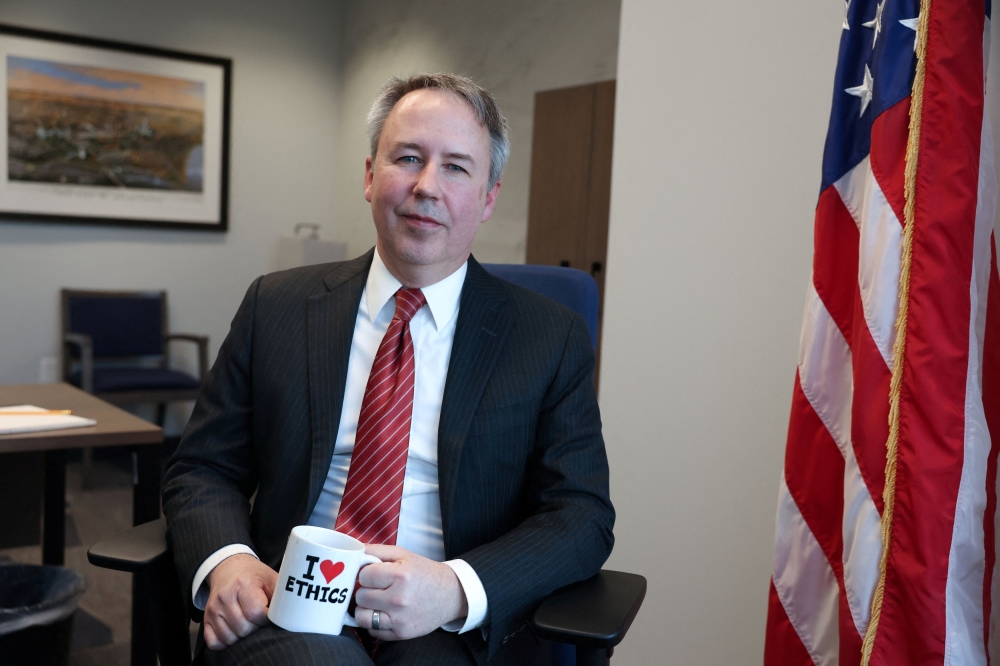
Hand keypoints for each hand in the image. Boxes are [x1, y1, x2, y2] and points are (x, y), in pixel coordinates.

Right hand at [204, 554, 276, 649]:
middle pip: (243, 628)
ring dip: (243, 637)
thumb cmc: (255, 575)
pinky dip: (226, 642)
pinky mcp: (206, 618)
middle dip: (256, 629)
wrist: (229, 568)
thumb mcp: (272, 578)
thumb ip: (282, 595)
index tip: (270, 616)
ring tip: (250, 624)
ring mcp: (213, 609)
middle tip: (261, 621)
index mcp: (244, 584)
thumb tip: (294, 614)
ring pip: (229, 637)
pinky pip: (214, 642)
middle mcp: (225, 597)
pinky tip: (236, 632)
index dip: (266, 620)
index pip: (255, 613)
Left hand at [354, 545, 468, 640]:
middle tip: (378, 588)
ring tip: (377, 602)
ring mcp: (399, 619)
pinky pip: (372, 631)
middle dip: (366, 590)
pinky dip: (374, 623)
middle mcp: (399, 599)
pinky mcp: (401, 633)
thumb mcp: (403, 554)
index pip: (363, 576)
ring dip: (366, 608)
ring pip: (361, 617)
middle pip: (360, 596)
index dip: (366, 574)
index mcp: (400, 576)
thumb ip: (376, 550)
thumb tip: (353, 551)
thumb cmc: (424, 573)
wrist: (451, 595)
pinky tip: (385, 613)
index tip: (375, 574)